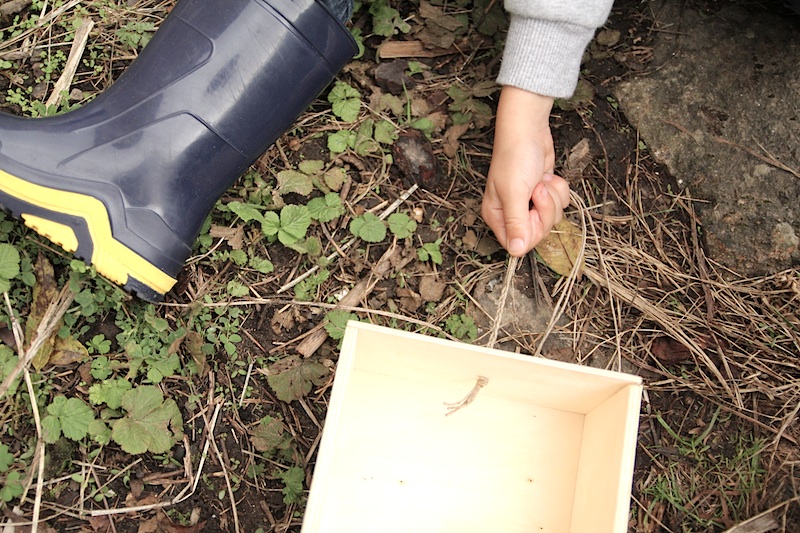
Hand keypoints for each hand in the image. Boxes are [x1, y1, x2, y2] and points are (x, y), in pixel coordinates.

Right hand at [481, 86, 569, 256]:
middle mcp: (512, 212)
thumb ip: (517, 223)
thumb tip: (516, 252)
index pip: (519, 243)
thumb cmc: (515, 156)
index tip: (532, 210)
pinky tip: (547, 176)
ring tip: (541, 180)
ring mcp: (529, 203)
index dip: (532, 229)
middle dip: (545, 209)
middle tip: (538, 189)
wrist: (528, 129)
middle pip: (539, 231)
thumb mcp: (514, 192)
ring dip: (553, 197)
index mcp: (497, 216)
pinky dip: (559, 190)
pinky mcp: (544, 193)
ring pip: (552, 217)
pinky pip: (561, 204)